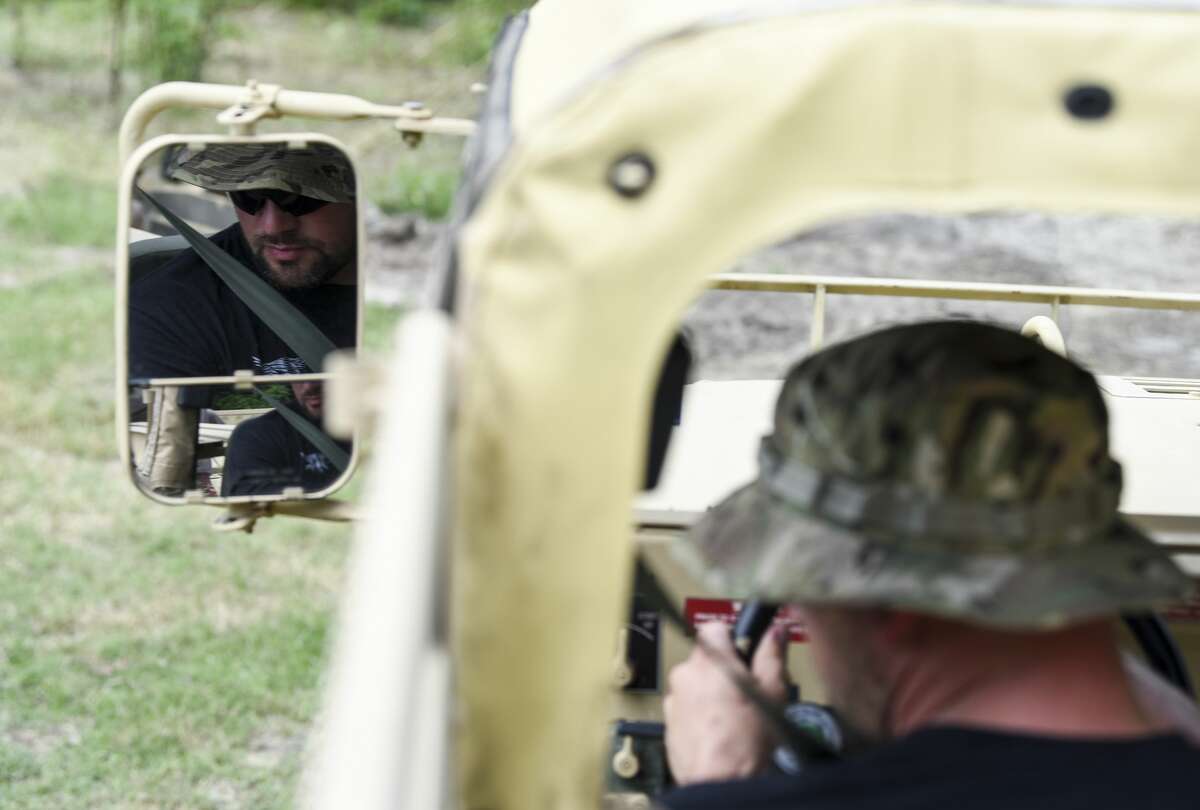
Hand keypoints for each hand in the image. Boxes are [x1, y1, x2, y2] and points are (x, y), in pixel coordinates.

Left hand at [664, 620, 791, 784]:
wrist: (720, 782)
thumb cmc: (744, 742)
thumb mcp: (773, 692)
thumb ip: (772, 656)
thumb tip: (775, 635)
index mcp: (710, 658)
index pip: (716, 626)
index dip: (734, 638)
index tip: (744, 653)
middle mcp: (685, 673)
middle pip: (706, 656)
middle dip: (724, 668)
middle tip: (746, 690)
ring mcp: (674, 698)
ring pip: (695, 682)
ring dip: (710, 691)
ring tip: (734, 715)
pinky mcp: (669, 721)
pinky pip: (686, 706)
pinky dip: (699, 712)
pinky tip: (718, 729)